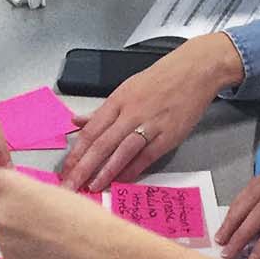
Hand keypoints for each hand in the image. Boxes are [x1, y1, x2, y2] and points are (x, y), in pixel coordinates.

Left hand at [0, 161, 130, 258]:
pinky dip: (23, 252)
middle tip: (28, 215)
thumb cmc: (85, 217)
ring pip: (1, 233)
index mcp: (12, 189)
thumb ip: (23, 192)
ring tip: (46, 238)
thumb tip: (12, 197)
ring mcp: (4, 242)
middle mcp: (0, 214)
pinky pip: (11, 253)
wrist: (102, 254)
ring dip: (15, 233)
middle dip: (1, 210)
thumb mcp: (52, 192)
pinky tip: (47, 253)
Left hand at [58, 35, 241, 191]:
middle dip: (83, 167)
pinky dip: (133, 169)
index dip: (76, 152)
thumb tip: (77, 121)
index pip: (91, 130)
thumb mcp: (126, 89)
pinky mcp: (168, 135)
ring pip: (122, 151)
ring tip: (92, 187)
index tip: (65, 169)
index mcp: (118, 101)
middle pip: (102, 144)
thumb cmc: (160, 80)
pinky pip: (146, 156)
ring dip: (106, 171)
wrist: (194, 71)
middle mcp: (131, 113)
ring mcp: (150, 125)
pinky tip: (121, 180)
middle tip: (70, 185)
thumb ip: (102, 111)